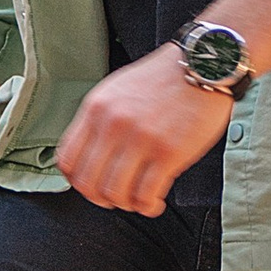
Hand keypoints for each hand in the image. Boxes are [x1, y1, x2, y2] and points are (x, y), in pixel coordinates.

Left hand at [56, 48, 234, 217]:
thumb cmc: (164, 78)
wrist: (202, 64)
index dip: (77, 181)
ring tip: (137, 200)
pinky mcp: (168, 152)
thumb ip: (101, 120)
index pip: (67, 159)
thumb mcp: (118, 89)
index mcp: (97, 108)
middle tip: (115, 198)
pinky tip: (154, 202)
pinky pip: (146, 195)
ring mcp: (140, 139)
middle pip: (88, 182)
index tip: (91, 184)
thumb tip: (91, 155)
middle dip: (100, 198)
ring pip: (115, 193)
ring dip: (126, 204)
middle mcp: (113, 124)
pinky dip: (147, 206)